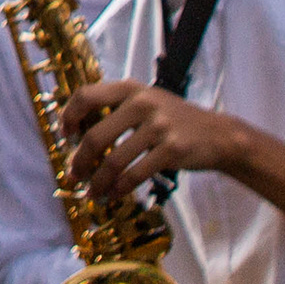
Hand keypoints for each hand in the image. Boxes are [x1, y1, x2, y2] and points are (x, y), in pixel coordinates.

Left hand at [67, 81, 258, 205]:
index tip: (65, 136)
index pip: (86, 96)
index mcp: (130, 89)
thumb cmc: (175, 120)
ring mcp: (159, 126)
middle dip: (80, 160)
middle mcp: (143, 103)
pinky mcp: (172, 150)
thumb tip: (78, 135)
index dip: (69, 116)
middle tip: (74, 175)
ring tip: (92, 192)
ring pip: (114, 160)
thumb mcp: (147, 101)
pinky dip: (120, 188)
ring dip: (98, 181)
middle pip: (96, 135)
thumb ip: (117, 109)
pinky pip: (136, 173)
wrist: (219, 135)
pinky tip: (114, 194)